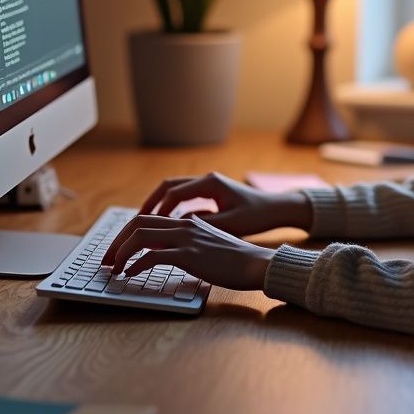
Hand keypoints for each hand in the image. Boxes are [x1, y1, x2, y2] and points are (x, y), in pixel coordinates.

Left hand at [101, 213, 274, 290]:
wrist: (255, 264)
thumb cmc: (234, 259)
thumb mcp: (208, 244)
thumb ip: (188, 242)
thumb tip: (166, 250)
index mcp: (187, 222)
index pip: (147, 219)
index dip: (126, 233)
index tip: (115, 250)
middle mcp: (184, 225)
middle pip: (137, 223)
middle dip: (116, 242)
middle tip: (106, 260)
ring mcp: (186, 239)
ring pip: (140, 236)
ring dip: (120, 252)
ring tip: (113, 268)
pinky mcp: (188, 255)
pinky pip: (152, 256)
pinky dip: (135, 265)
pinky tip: (130, 275)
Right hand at [136, 171, 311, 236]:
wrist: (278, 209)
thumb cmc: (258, 216)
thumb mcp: (231, 224)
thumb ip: (203, 226)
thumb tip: (176, 233)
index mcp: (209, 183)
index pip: (173, 193)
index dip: (156, 210)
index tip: (143, 226)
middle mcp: (206, 180)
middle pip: (168, 187)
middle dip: (151, 204)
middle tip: (136, 222)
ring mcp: (209, 186)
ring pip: (176, 192)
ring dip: (160, 206)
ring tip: (146, 225)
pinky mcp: (212, 195)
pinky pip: (186, 199)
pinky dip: (173, 210)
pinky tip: (167, 227)